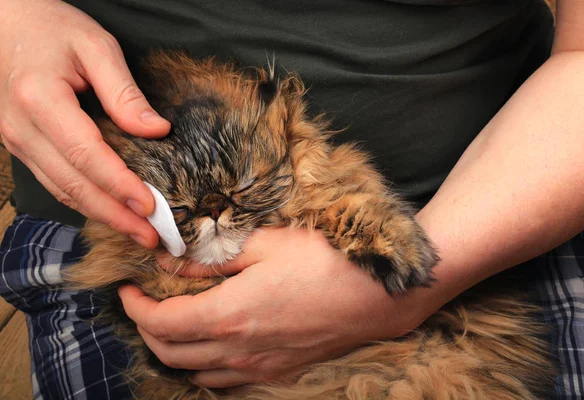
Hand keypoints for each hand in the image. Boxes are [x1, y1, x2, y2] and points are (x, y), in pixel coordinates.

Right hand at [0, 0, 170, 246]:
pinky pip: (55, 182)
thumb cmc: (50, 27)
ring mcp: (17, 141)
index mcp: (40, 100)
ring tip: (137, 232)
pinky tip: (111, 211)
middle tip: (151, 236)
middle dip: (115, 215)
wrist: (3, 21)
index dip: (120, 185)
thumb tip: (156, 129)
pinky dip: (85, 201)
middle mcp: (22, 128)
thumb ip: (124, 90)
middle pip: (73, 184)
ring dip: (102, 215)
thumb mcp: (94, 45)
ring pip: (62, 190)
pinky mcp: (22, 146)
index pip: (86, 155)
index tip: (151, 206)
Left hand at [119, 227, 442, 387]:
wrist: (378, 295)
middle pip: (170, 352)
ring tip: (177, 320)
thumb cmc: (325, 260)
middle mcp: (238, 350)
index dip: (135, 307)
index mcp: (229, 315)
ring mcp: (259, 367)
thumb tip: (171, 260)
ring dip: (175, 349)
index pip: (160, 323)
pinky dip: (205, 365)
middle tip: (147, 302)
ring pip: (195, 372)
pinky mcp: (277, 372)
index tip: (127, 288)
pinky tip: (213, 341)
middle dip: (147, 329)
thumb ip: (213, 256)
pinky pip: (225, 380)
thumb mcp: (265, 244)